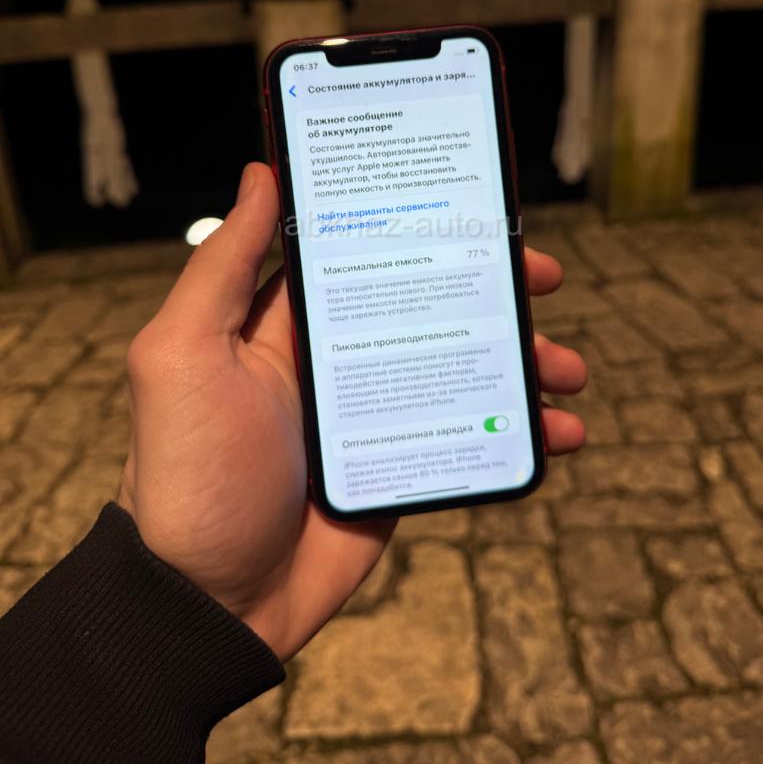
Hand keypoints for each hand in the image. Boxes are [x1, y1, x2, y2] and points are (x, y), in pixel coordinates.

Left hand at [119, 163, 585, 660]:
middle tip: (545, 281)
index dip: (426, 225)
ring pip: (465, 365)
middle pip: (433, 300)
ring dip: (522, 360)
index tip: (480, 211)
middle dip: (494, 289)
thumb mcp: (182, 355)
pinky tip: (561, 434)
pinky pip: (474, 434)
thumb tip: (261, 174)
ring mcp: (377, 412)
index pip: (370, 249)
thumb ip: (222, 266)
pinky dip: (523, 432)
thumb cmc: (188, 471)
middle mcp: (339, 356)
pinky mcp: (403, 465)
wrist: (211, 601)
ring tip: (567, 371)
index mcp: (291, 319)